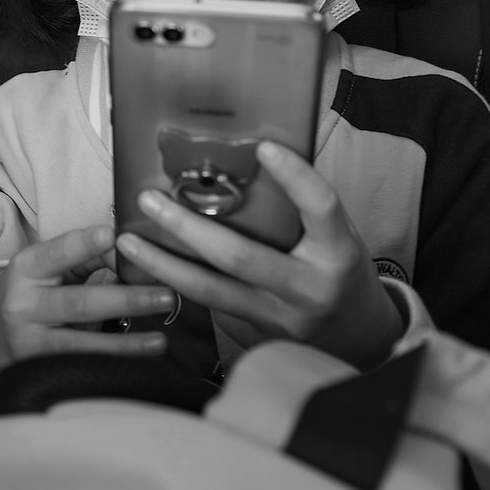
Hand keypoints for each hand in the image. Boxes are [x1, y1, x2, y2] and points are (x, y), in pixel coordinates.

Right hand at [0, 225, 174, 369]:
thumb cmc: (31, 289)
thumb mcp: (47, 267)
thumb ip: (83, 263)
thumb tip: (120, 267)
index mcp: (26, 268)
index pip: (56, 253)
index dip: (82, 245)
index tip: (111, 234)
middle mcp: (24, 305)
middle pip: (79, 302)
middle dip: (126, 300)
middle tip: (166, 295)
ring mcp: (30, 341)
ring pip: (81, 343)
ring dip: (126, 344)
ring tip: (160, 341)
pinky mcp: (37, 368)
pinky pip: (79, 365)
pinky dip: (111, 363)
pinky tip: (139, 362)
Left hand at [117, 141, 402, 369]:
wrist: (361, 342)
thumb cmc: (341, 271)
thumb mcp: (338, 237)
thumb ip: (302, 210)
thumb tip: (253, 157)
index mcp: (338, 252)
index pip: (321, 207)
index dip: (295, 177)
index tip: (266, 147)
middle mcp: (309, 288)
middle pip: (240, 257)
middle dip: (188, 228)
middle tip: (150, 199)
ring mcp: (280, 318)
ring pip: (212, 291)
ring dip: (164, 263)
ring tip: (127, 238)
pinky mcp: (258, 336)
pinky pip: (211, 307)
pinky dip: (177, 284)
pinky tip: (148, 267)